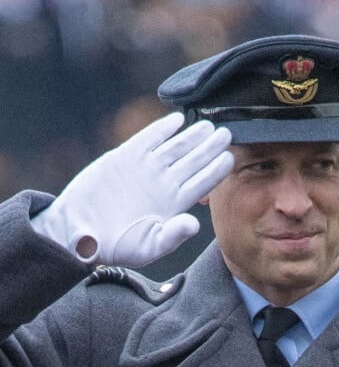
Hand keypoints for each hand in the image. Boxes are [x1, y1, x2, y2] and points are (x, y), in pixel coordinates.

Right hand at [32, 112, 233, 266]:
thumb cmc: (116, 246)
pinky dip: (162, 129)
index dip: (216, 170)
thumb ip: (172, 236)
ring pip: (175, 147)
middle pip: (194, 161)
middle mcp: (164, 184)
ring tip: (208, 125)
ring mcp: (146, 169)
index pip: (202, 183)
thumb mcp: (147, 247)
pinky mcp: (125, 157)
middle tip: (228, 133)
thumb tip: (195, 225)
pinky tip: (177, 119)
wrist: (79, 233)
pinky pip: (148, 139)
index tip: (231, 158)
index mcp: (174, 204)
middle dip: (211, 147)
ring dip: (192, 136)